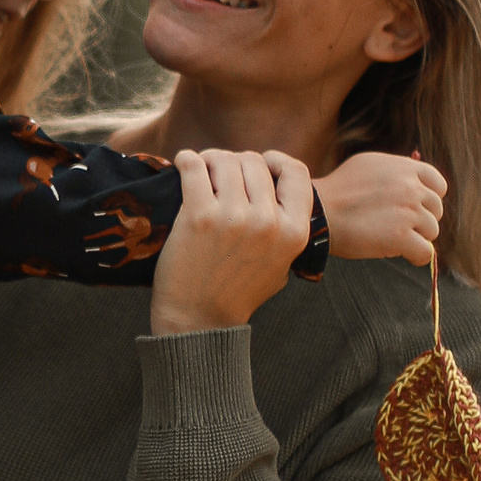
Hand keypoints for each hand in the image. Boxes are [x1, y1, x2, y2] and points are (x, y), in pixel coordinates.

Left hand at [147, 148, 317, 335]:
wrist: (197, 321)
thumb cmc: (236, 293)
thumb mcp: (280, 265)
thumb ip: (287, 230)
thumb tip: (280, 191)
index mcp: (294, 232)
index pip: (297, 172)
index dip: (276, 161)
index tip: (259, 165)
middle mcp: (269, 222)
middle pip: (254, 162)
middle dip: (234, 163)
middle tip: (218, 175)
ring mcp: (234, 218)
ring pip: (225, 159)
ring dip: (209, 161)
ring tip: (200, 172)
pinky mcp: (199, 216)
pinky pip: (194, 166)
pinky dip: (186, 160)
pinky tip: (183, 165)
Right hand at [315, 149, 444, 266]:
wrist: (318, 212)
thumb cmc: (338, 191)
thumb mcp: (369, 164)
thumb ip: (396, 170)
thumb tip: (415, 180)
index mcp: (405, 168)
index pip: (438, 185)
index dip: (428, 200)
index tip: (414, 209)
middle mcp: (411, 187)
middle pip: (436, 210)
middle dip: (421, 221)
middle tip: (397, 227)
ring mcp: (408, 211)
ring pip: (432, 232)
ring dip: (416, 238)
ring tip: (393, 238)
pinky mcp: (401, 236)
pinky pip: (426, 253)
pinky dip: (416, 257)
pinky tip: (403, 255)